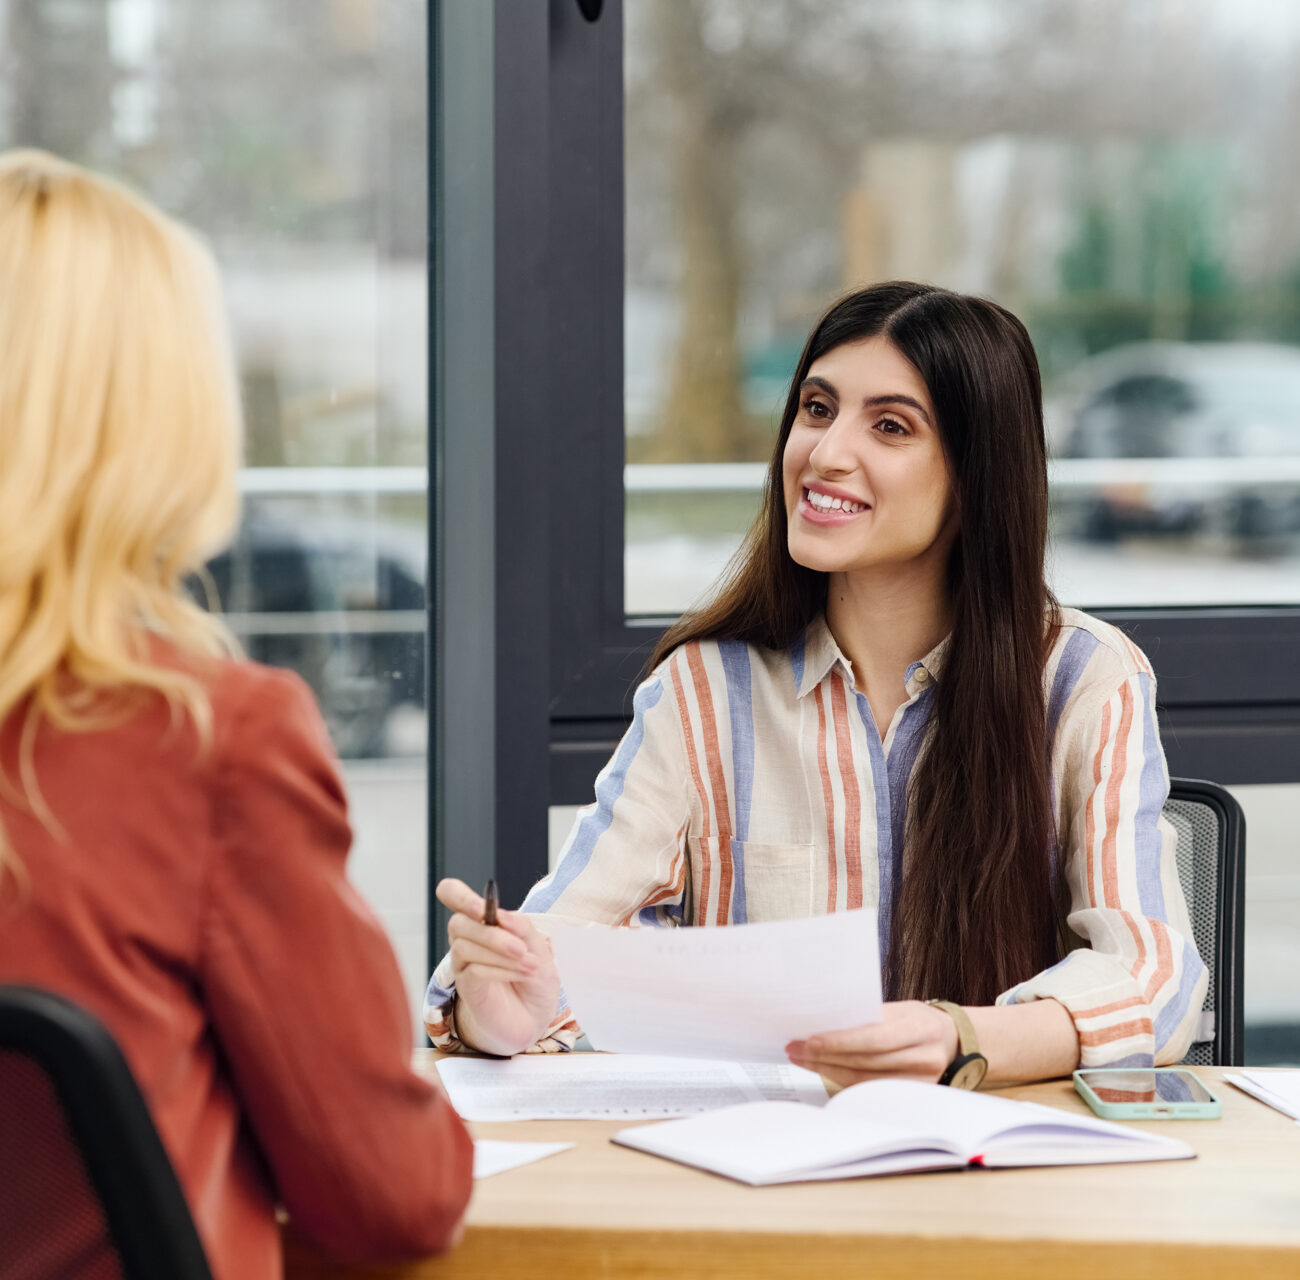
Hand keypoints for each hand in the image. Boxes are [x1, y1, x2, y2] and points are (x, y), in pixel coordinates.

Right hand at [436, 878, 560, 1056]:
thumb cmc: (534, 977)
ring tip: (530, 964)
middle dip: (490, 933)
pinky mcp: (466, 988)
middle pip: (458, 923)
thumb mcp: (539, 947)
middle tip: (521, 946)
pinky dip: (501, 970)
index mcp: (483, 921)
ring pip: (464, 947)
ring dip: (501, 953)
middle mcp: (468, 940)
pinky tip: (522, 973)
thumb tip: (501, 915)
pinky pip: (473, 971)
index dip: (459, 896)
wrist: (537, 1016)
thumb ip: (522, 927)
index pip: (452, 895)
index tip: (482, 906)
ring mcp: (464, 965)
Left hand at [785, 1000, 959, 1088]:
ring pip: (863, 1080)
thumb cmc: (918, 1020)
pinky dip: (842, 1080)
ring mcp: (919, 1081)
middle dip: (825, 1056)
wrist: (953, 1042)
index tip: (811, 1039)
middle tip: (796, 1048)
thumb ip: (870, 1017)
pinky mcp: (910, 1096)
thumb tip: (826, 1022)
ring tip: (802, 1058)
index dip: (841, 1041)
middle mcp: (923, 1058)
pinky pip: (869, 1090)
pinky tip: (824, 1069)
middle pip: (864, 1062)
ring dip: (827, 1069)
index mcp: (919, 1028)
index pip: (874, 1038)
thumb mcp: (900, 1009)